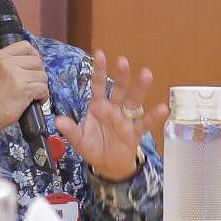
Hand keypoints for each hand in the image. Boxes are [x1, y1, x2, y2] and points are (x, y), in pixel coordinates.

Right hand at [0, 40, 49, 134]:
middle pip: (37, 61)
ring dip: (41, 86)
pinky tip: (36, 101)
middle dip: (39, 73)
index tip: (34, 66)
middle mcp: (7, 62)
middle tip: (34, 83)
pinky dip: (43, 96)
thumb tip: (34, 61)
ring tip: (33, 94)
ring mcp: (16, 75)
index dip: (34, 55)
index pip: (25, 46)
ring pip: (43, 75)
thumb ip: (10, 63)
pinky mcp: (24, 89)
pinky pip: (43, 88)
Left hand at [54, 52, 166, 183]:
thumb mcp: (79, 141)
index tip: (99, 54)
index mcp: (98, 107)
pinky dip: (154, 117)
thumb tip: (58, 120)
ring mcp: (125, 119)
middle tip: (123, 61)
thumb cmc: (94, 148)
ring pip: (134, 101)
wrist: (108, 166)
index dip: (98, 71)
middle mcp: (113, 109)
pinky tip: (163, 108)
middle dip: (121, 76)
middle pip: (118, 90)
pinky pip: (145, 123)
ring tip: (147, 74)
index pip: (98, 86)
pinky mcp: (135, 132)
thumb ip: (71, 130)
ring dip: (140, 88)